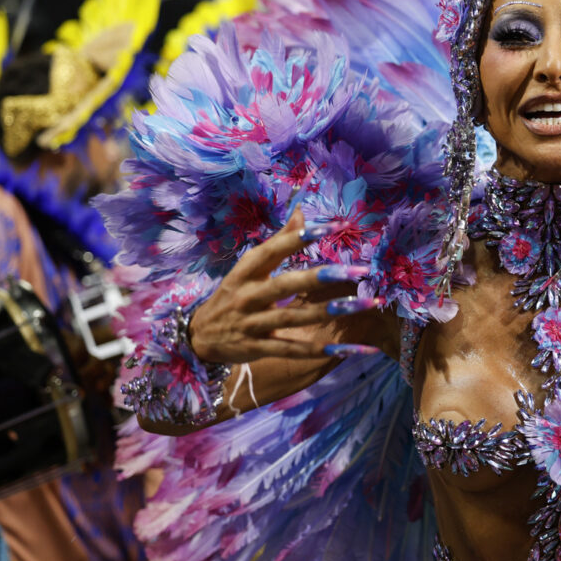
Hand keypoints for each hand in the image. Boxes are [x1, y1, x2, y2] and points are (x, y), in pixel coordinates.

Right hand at [188, 208, 371, 363]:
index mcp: (246, 272)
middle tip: (355, 271)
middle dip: (320, 278)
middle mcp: (248, 296)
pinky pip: (292, 350)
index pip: (272, 251)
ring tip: (361, 305)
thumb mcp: (248, 268)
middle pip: (285, 285)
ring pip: (293, 317)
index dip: (297, 239)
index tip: (330, 226)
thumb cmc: (233, 295)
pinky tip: (345, 349)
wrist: (199, 337)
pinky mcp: (257, 348)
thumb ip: (278, 241)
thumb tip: (301, 210)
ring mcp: (252, 324)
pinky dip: (318, 350)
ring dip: (329, 312)